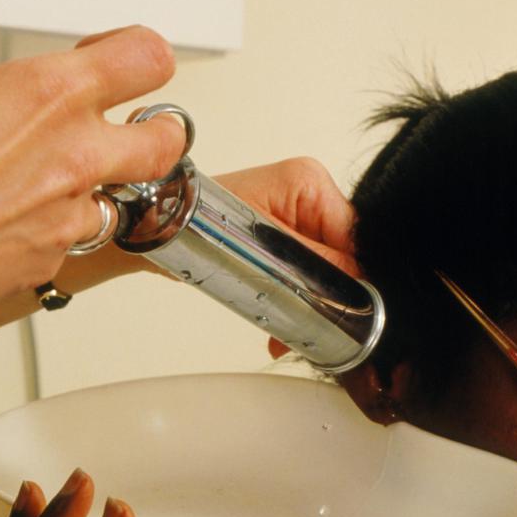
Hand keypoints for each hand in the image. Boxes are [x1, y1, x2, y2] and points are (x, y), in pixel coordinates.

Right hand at [0, 0, 185, 333]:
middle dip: (156, 131)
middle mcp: (77, 155)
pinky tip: (14, 219)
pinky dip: (56, 227)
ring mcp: (71, 214)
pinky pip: (74, 240)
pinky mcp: (54, 260)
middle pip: (165, 140)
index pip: (147, 58)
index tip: (121, 59)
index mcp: (52, 94)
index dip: (142, 55)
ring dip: (99, 186)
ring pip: (121, 197)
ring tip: (51, 179)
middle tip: (131, 128)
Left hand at [213, 159, 359, 360]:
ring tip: (289, 333)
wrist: (159, 226)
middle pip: (342, 255)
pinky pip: (304, 273)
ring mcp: (296, 216)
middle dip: (329, 297)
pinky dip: (295, 301)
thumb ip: (317, 269)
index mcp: (310, 182)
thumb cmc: (196, 224)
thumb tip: (356, 289)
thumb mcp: (267, 253)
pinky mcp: (283, 236)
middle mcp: (308, 195)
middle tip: (316, 330)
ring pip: (324, 270)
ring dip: (311, 306)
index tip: (346, 311)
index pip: (355, 237)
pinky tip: (280, 328)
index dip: (354, 278)